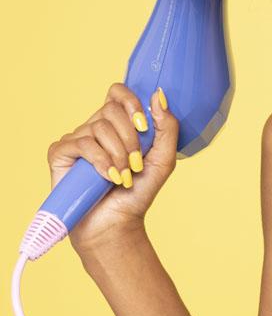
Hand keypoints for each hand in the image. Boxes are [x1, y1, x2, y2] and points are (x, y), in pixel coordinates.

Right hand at [47, 82, 179, 254]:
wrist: (117, 222)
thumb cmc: (139, 191)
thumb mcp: (164, 158)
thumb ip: (166, 127)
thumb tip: (158, 95)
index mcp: (118, 124)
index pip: (118, 93)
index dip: (131, 102)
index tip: (144, 126)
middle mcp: (95, 128)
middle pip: (111, 110)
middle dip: (130, 139)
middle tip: (136, 163)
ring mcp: (77, 140)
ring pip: (98, 127)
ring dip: (118, 155)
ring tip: (123, 177)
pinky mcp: (61, 154)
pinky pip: (81, 144)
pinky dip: (100, 161)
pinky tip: (108, 177)